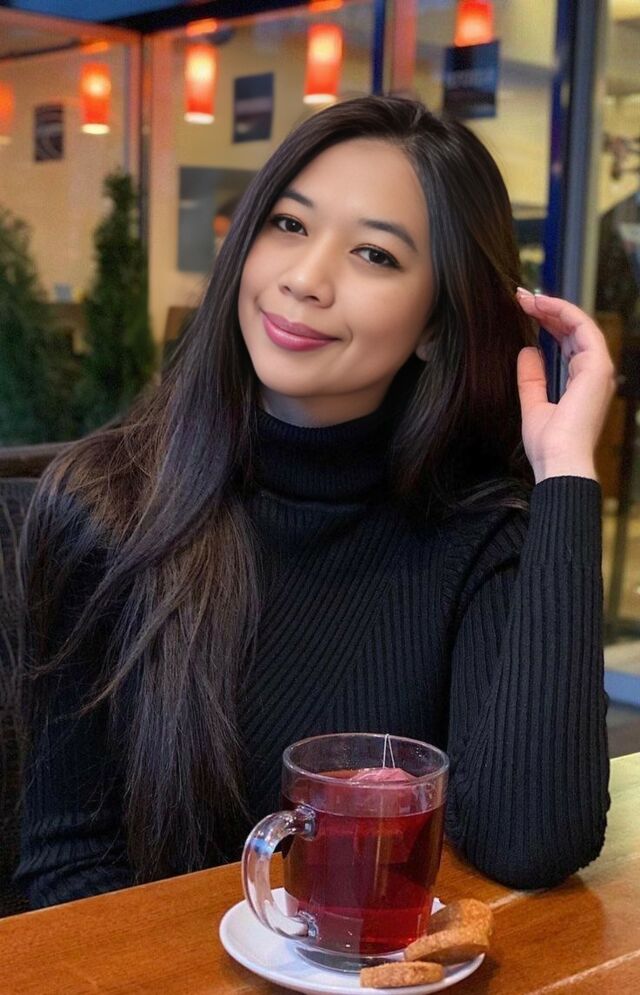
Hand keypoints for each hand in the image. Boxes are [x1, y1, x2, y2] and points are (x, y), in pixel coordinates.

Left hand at [515, 288, 615, 483]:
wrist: (559, 462)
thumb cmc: (548, 444)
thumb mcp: (533, 405)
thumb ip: (532, 378)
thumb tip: (527, 351)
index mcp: (582, 384)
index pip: (568, 344)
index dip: (547, 324)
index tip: (523, 312)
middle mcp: (594, 374)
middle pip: (573, 331)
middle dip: (548, 311)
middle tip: (521, 298)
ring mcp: (599, 369)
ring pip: (579, 324)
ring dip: (553, 307)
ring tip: (526, 298)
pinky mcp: (597, 367)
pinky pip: (582, 327)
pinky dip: (562, 312)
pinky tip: (541, 305)